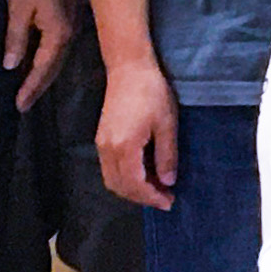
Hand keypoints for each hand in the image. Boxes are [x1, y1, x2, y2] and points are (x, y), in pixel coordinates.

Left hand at [2, 0, 75, 109]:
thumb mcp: (18, 7)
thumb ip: (16, 38)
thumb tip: (11, 66)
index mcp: (57, 36)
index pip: (42, 69)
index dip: (30, 88)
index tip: (20, 106)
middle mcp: (69, 36)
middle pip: (54, 69)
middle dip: (39, 87)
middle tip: (25, 104)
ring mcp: (73, 27)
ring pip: (58, 59)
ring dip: (44, 75)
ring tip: (31, 88)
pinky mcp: (71, 18)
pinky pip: (60, 48)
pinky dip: (49, 60)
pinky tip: (41, 61)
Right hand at [97, 60, 179, 208]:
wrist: (128, 69)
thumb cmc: (152, 93)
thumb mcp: (167, 125)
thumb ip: (166, 156)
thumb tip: (168, 182)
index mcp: (124, 147)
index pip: (135, 185)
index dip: (152, 197)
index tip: (169, 202)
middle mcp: (107, 149)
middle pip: (120, 186)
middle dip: (142, 197)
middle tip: (165, 198)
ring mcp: (101, 144)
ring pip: (112, 179)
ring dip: (132, 189)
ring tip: (156, 188)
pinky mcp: (101, 138)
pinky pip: (110, 168)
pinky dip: (125, 178)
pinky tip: (144, 173)